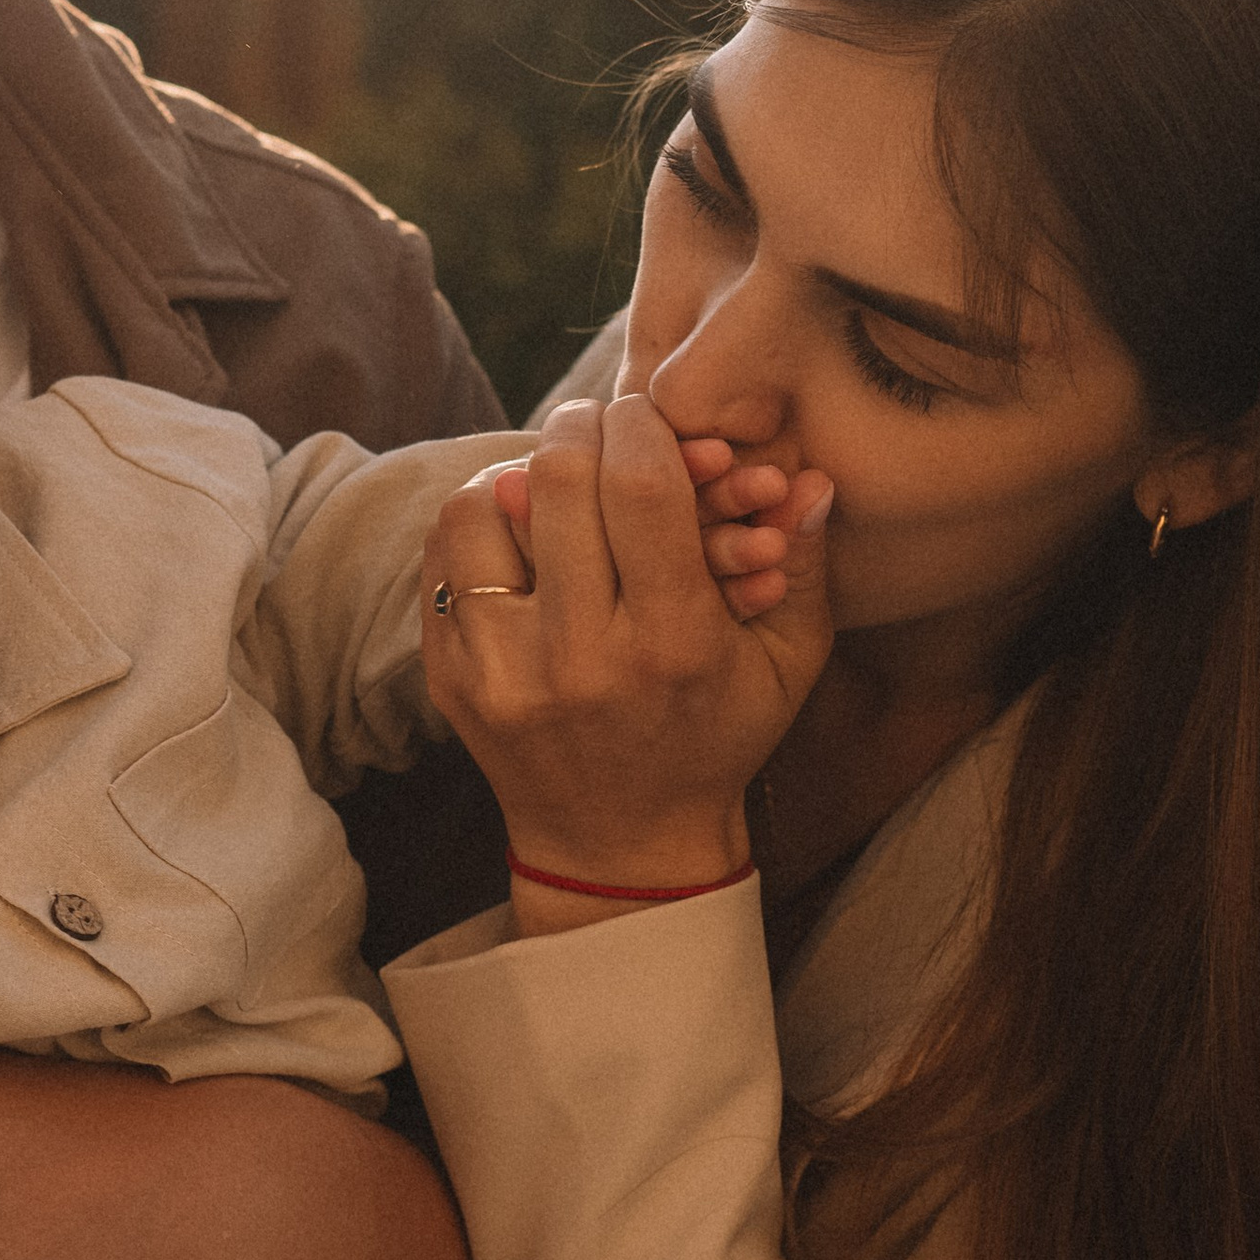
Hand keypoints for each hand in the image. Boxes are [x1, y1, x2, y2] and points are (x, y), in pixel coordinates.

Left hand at [427, 394, 834, 905]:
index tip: (645, 416)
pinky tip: (514, 526)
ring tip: (551, 478)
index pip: (642, 489)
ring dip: (517, 473)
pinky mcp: (451, 678)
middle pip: (560, 484)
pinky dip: (476, 522)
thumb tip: (814, 476)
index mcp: (672, 645)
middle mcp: (580, 659)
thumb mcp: (785, 666)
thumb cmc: (714, 739)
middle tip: (596, 425)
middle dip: (581, 430)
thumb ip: (808, 568)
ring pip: (480, 510)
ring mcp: (502, 671)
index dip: (642, 427)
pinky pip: (444, 558)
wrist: (620, 843)